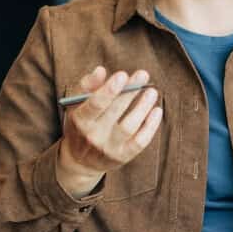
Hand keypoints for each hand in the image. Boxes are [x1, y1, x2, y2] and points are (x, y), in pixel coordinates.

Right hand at [57, 66, 162, 196]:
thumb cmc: (79, 125)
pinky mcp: (122, 156)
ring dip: (142, 107)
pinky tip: (157, 111)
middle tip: (143, 74)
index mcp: (79, 120)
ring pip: (129, 126)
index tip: (123, 75)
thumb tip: (100, 70)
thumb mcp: (75, 106)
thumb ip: (86, 86)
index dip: (109, 90)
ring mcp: (108, 147)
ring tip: (151, 92)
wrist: (79, 161)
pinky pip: (140, 142)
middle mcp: (93, 135)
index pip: (95, 105)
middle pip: (115, 111)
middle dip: (130, 92)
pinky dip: (150, 126)